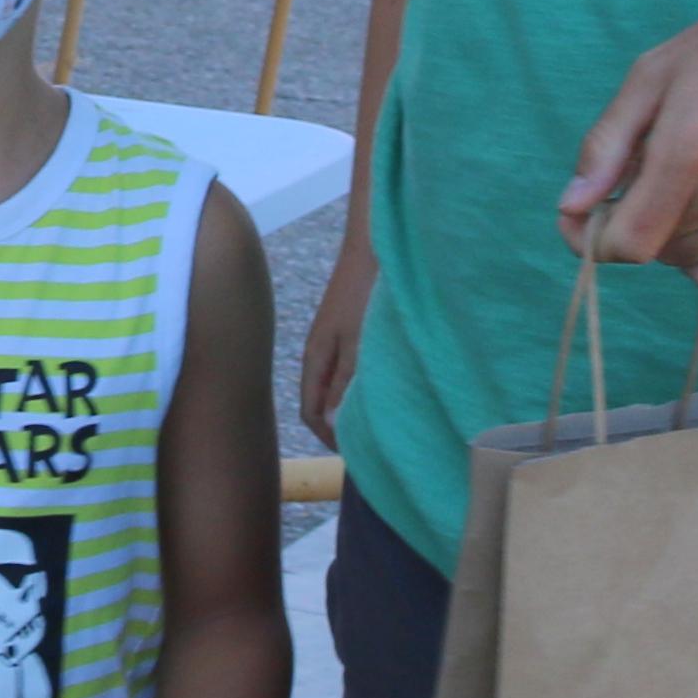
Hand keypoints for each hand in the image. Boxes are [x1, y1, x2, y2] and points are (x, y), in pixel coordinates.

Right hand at [298, 214, 374, 447]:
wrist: (374, 244)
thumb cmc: (365, 294)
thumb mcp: (358, 344)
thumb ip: (345, 384)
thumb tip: (334, 425)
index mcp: (315, 360)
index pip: (312, 414)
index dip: (331, 438)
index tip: (360, 453)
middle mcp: (320, 354)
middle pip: (323, 403)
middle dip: (342, 426)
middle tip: (375, 441)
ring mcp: (334, 342)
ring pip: (337, 387)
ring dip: (353, 405)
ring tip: (382, 418)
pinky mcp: (349, 331)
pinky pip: (349, 370)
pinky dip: (361, 385)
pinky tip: (385, 385)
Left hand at [562, 0, 697, 289]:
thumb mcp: (652, 74)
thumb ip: (606, 145)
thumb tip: (570, 205)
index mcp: (690, 153)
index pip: (626, 244)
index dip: (589, 238)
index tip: (580, 213)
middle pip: (651, 250)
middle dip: (626, 218)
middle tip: (640, 166)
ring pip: (684, 260)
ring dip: (664, 231)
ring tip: (681, 172)